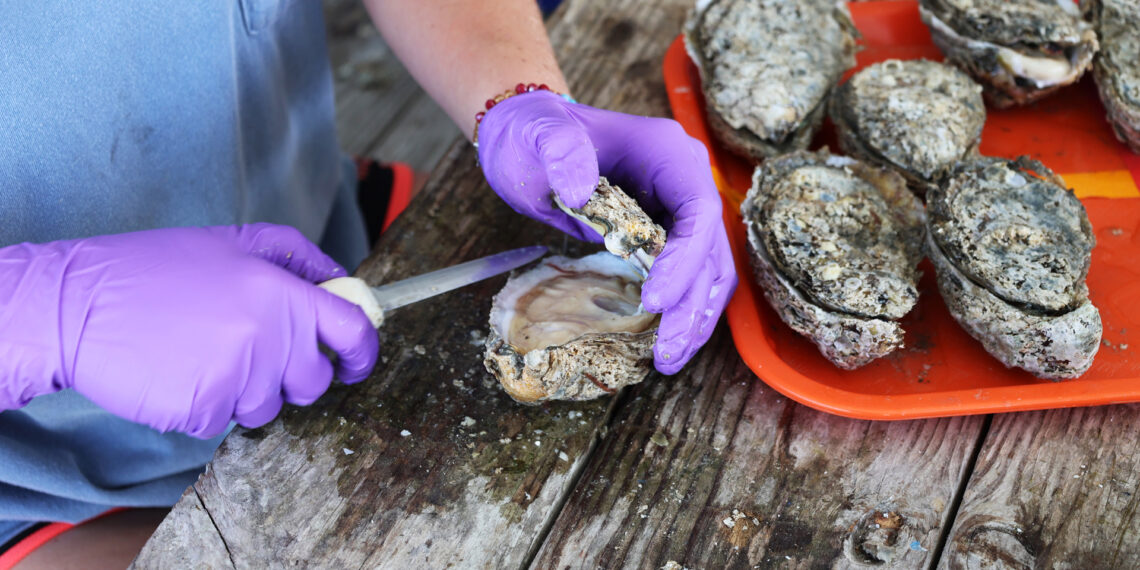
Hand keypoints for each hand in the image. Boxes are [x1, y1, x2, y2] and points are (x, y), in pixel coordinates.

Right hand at [0, 224, 378, 437]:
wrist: (77, 304)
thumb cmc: (153, 270)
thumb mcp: (230, 242)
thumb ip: (294, 259)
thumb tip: (341, 281)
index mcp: (280, 290)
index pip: (353, 331)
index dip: (363, 353)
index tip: (356, 361)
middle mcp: (268, 333)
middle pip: (314, 380)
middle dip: (294, 376)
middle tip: (253, 352)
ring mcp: (238, 373)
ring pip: (269, 406)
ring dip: (245, 390)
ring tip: (202, 352)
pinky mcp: (205, 407)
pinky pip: (225, 421)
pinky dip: (206, 405)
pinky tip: (178, 371)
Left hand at [477, 90, 736, 373]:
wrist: (528, 133)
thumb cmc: (534, 134)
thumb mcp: (539, 137)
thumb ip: (561, 153)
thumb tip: (579, 191)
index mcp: (668, 153)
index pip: (698, 212)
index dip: (684, 261)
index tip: (653, 302)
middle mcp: (686, 179)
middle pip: (710, 249)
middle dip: (692, 305)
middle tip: (667, 353)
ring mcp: (679, 206)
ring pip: (709, 269)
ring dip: (695, 316)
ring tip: (669, 359)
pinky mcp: (665, 231)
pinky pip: (689, 274)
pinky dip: (683, 307)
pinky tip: (665, 339)